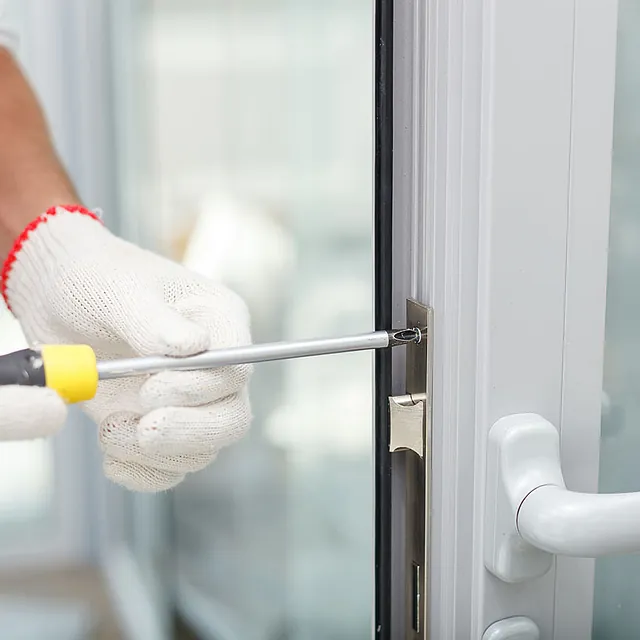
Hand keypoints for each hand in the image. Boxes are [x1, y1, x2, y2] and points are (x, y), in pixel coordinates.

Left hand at [1, 205, 251, 490]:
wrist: (58, 296)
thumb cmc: (96, 279)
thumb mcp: (119, 291)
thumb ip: (153, 322)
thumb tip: (193, 348)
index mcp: (220, 323)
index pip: (236, 369)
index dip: (200, 389)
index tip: (151, 387)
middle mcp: (214, 366)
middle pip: (232, 418)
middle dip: (189, 432)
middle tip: (144, 429)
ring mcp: (188, 400)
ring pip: (201, 450)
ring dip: (155, 453)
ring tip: (108, 428)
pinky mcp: (157, 423)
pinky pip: (168, 467)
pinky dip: (141, 471)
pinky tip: (112, 453)